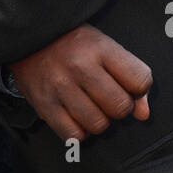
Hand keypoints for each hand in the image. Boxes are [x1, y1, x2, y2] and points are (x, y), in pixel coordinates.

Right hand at [8, 24, 151, 141]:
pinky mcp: (44, 105)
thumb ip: (130, 75)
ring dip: (99, 120)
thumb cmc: (72, 43)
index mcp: (99, 48)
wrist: (29, 37)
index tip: (127, 85)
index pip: (139, 80)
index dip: (138, 88)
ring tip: (90, 105)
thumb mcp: (104, 46)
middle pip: (120, 107)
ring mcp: (60, 87)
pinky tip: (75, 115)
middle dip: (118, 107)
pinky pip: (74, 135)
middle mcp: (80, 66)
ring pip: (99, 125)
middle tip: (107, 97)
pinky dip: (79, 131)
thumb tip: (143, 113)